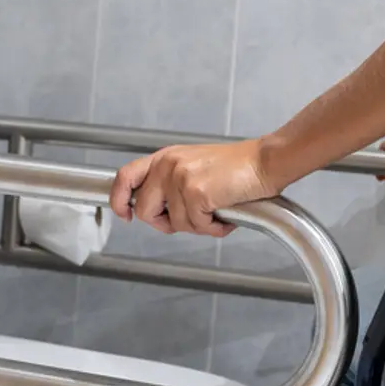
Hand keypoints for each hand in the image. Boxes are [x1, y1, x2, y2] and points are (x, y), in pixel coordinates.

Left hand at [110, 139, 282, 237]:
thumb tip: (158, 213)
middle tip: (192, 220)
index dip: (118, 199)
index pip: (125, 176)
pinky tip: (226, 215)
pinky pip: (197, 227)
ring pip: (174, 224)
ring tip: (218, 212)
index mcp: (165, 157)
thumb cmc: (237, 168)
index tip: (124, 214)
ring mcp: (180, 178)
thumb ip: (171, 184)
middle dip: (166, 224)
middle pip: (144, 210)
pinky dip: (214, 228)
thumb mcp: (194, 167)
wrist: (265, 161)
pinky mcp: (196, 192)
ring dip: (199, 226)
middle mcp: (167, 165)